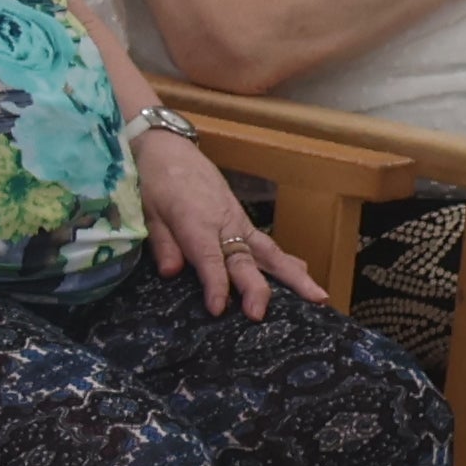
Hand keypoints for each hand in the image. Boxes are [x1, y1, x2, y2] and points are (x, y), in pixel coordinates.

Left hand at [139, 129, 320, 317]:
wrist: (170, 150)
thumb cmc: (154, 181)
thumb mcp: (148, 211)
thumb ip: (162, 243)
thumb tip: (171, 273)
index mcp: (196, 223)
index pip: (209, 260)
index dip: (215, 286)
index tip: (219, 310)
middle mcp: (224, 224)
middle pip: (246, 260)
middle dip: (256, 289)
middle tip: (261, 315)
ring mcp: (238, 222)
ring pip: (269, 252)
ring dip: (294, 276)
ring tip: (318, 297)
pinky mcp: (243, 220)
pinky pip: (267, 244)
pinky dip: (287, 261)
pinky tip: (304, 275)